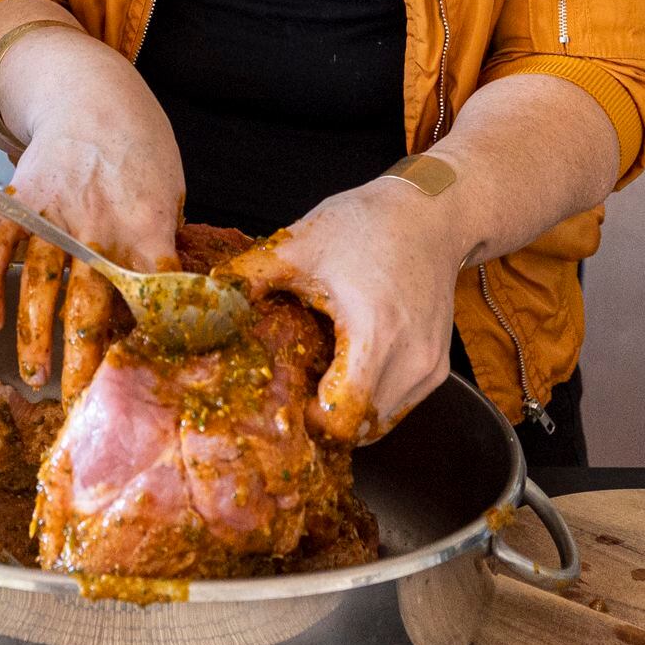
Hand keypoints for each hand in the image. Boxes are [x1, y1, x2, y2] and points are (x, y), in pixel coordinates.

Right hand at [0, 93, 182, 398]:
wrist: (92, 92)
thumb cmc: (140, 148)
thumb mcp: (170, 197)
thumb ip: (160, 249)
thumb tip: (167, 307)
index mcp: (145, 228)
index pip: (150, 297)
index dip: (147, 341)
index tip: (144, 378)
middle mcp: (97, 227)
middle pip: (87, 305)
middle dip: (81, 359)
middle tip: (76, 402)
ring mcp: (53, 215)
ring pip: (38, 287)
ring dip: (33, 337)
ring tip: (32, 376)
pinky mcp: (19, 203)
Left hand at [227, 180, 468, 443]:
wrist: (429, 214)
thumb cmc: (366, 226)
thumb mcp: (298, 245)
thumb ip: (249, 277)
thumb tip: (207, 302)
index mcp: (374, 333)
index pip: (344, 418)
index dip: (310, 422)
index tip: (284, 404)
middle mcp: (410, 360)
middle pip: (362, 429)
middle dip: (324, 423)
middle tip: (291, 400)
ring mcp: (429, 368)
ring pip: (381, 423)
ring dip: (348, 415)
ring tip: (315, 386)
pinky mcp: (437, 368)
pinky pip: (398, 406)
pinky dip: (370, 402)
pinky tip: (343, 375)